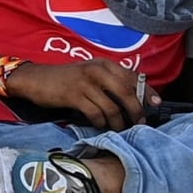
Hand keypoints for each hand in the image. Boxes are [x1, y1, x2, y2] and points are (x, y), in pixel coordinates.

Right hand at [10, 57, 153, 129]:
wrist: (36, 79)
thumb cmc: (65, 79)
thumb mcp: (89, 74)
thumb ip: (109, 82)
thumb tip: (133, 98)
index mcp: (104, 64)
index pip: (133, 77)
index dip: (147, 91)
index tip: (156, 103)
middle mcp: (97, 70)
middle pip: (126, 92)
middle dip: (137, 110)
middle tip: (140, 122)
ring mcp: (85, 82)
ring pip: (112, 106)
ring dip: (119, 121)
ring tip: (119, 128)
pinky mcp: (74, 95)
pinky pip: (95, 113)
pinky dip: (100, 122)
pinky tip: (99, 125)